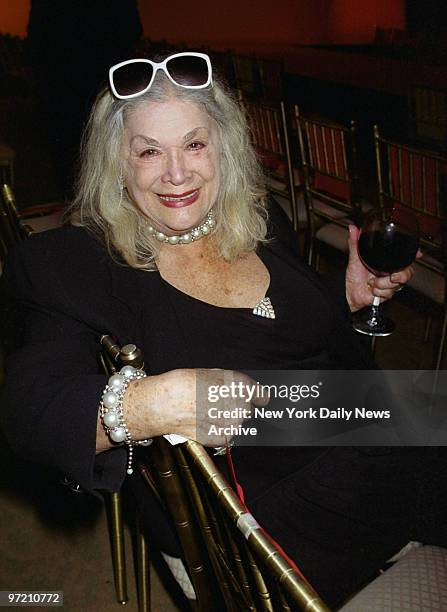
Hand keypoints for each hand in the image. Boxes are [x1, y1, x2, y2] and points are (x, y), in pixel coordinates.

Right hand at [125, 368, 267, 446]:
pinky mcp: (221, 439)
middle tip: (215, 404)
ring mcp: (232, 424)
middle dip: (235, 407)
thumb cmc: (182, 385)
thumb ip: (230, 383)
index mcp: (240, 385)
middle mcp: (240, 405)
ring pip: (236, 423)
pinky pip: (226, 436)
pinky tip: (203, 423)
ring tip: (205, 413)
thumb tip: (241, 390)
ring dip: (226, 420)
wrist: (163, 404)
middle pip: (246, 410)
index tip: (257, 400)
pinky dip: (218, 432)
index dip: (257, 397)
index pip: (260, 395)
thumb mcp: (210, 374)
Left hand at [345, 224, 418, 312]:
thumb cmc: (354, 275)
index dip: (413, 254)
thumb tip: (353, 228)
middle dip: (401, 274)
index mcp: (386, 261)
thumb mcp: (354, 257)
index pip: (405, 257)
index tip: (418, 254)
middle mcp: (391, 272)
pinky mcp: (387, 294)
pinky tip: (372, 289)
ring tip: (372, 281)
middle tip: (391, 275)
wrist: (349, 292)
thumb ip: (355, 242)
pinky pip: (389, 292)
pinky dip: (379, 291)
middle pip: (408, 272)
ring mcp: (390, 284)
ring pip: (398, 283)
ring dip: (382, 283)